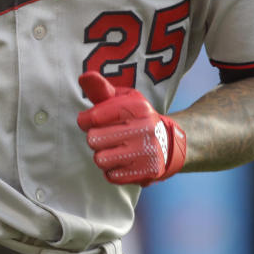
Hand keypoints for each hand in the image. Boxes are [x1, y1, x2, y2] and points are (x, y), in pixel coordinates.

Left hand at [76, 71, 186, 186]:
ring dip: (102, 155)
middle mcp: (145, 127)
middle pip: (93, 139)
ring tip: (115, 149)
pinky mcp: (147, 171)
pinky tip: (123, 161)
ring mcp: (147, 151)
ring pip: (100, 160)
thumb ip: (101, 89)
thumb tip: (84, 76)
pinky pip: (111, 176)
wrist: (168, 143)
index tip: (92, 120)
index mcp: (137, 106)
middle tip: (108, 136)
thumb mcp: (123, 99)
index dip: (86, 120)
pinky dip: (113, 170)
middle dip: (96, 138)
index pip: (94, 117)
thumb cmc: (136, 118)